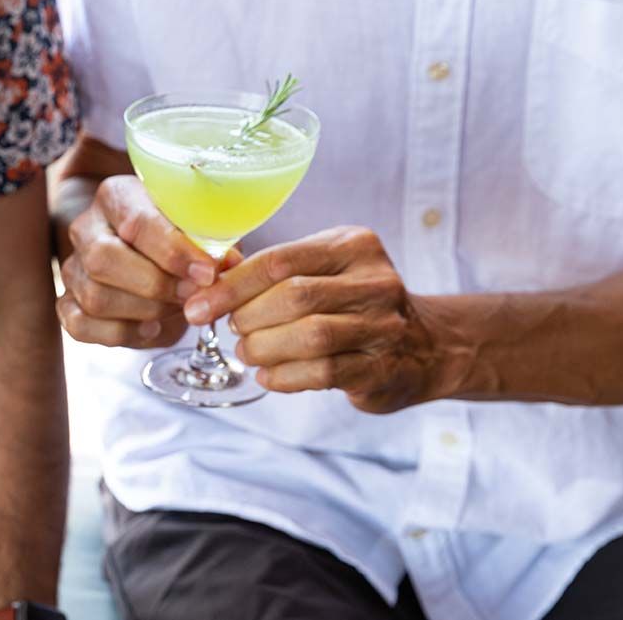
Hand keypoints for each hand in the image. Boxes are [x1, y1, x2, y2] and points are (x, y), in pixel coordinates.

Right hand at [57, 175, 232, 347]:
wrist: (155, 259)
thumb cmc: (179, 238)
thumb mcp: (197, 229)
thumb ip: (210, 243)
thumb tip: (226, 264)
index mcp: (116, 196)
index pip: (135, 221)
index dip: (172, 251)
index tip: (207, 273)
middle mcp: (86, 228)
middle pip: (104, 259)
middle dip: (155, 285)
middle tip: (192, 295)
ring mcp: (73, 267)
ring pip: (95, 296)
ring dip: (144, 311)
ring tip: (175, 309)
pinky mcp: (67, 302)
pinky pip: (81, 326)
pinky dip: (120, 333)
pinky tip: (149, 327)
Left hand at [182, 226, 459, 413]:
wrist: (425, 346)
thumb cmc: (353, 304)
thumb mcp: (326, 270)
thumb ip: (276, 273)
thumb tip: (207, 287)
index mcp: (353, 245)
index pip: (279, 260)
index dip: (230, 285)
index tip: (197, 305)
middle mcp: (375, 280)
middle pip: (292, 296)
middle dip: (247, 317)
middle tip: (230, 329)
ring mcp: (384, 325)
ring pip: (309, 335)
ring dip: (264, 348)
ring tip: (247, 353)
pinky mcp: (384, 367)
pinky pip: (323, 372)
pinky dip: (285, 376)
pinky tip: (268, 376)